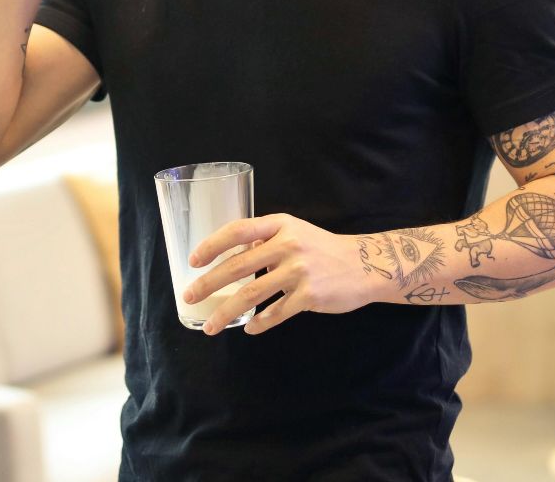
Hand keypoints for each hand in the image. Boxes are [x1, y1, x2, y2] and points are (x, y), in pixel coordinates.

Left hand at [184, 213, 378, 335]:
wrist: (365, 265)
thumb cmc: (323, 249)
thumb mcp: (295, 232)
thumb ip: (266, 241)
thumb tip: (232, 256)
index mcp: (281, 225)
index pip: (238, 230)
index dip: (212, 245)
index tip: (194, 261)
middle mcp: (288, 245)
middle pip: (238, 265)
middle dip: (209, 283)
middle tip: (190, 297)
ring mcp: (299, 272)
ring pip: (252, 294)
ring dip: (227, 312)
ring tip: (210, 326)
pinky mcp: (310, 296)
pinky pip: (276, 313)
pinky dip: (259, 323)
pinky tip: (249, 328)